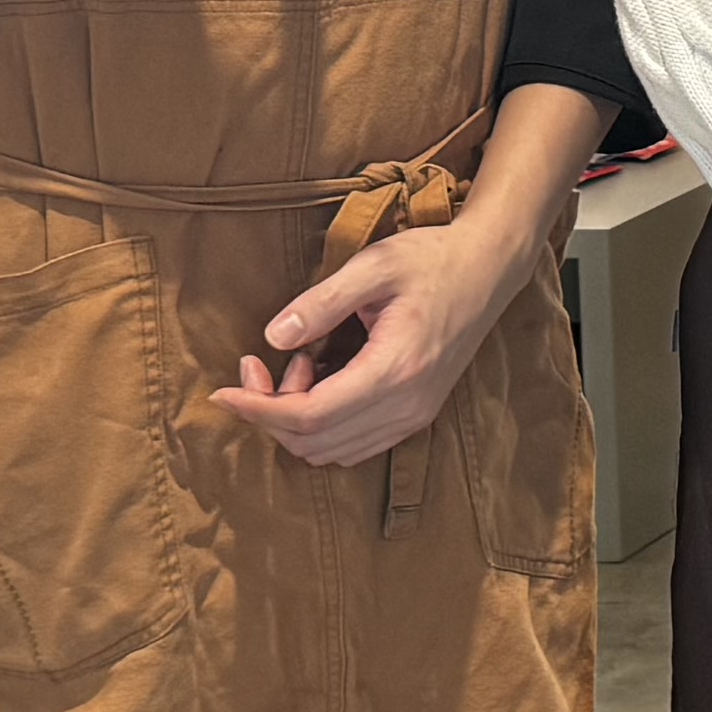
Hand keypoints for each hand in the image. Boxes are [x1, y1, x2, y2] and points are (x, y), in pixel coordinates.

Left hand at [205, 205, 527, 470]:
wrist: (488, 267)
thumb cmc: (431, 259)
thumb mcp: (372, 266)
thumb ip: (320, 303)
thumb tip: (273, 337)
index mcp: (395, 369)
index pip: (310, 416)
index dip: (258, 410)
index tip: (223, 390)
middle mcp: (407, 405)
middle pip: (315, 442)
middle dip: (270, 412)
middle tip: (258, 363)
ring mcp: (415, 415)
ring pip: (332, 451)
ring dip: (296, 420)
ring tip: (298, 364)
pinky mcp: (417, 415)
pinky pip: (354, 445)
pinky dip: (321, 425)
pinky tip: (320, 380)